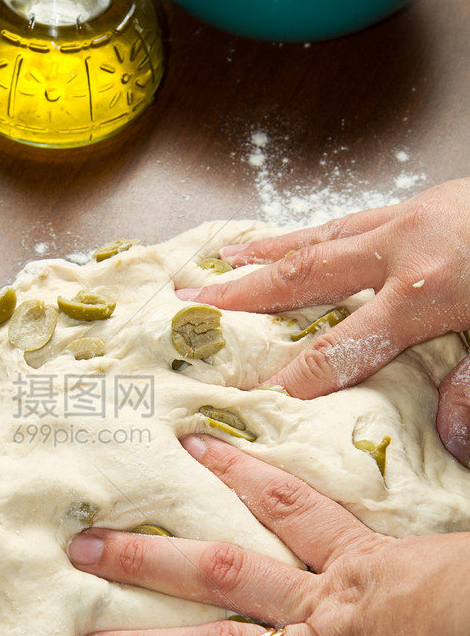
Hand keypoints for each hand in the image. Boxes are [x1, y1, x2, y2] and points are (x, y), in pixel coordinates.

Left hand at [68, 435, 469, 635]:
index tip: (189, 444)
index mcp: (361, 559)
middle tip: (83, 548)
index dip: (236, 470)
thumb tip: (431, 541)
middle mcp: (327, 605)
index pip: (285, 504)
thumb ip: (424, 549)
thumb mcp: (457, 550)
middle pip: (220, 571)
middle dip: (147, 561)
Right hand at [175, 180, 469, 462]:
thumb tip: (447, 436)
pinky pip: (350, 217)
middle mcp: (402, 247)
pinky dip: (310, 231)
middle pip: (307, 275)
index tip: (253, 399)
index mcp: (424, 290)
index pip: (341, 345)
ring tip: (219, 259)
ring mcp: (410, 216)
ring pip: (321, 235)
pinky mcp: (426, 199)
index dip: (295, 377)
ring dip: (266, 252)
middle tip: (192, 302)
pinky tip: (292, 238)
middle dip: (245, 293)